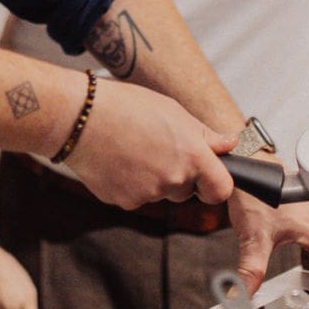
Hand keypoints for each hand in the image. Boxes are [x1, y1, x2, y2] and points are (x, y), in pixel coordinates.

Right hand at [65, 78, 234, 208]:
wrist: (80, 118)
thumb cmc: (125, 106)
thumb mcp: (173, 111)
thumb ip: (204, 135)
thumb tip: (229, 143)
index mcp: (191, 155)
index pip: (221, 189)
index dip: (216, 185)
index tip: (208, 177)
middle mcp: (173, 179)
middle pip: (187, 191)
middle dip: (179, 176)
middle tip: (158, 149)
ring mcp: (148, 194)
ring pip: (160, 194)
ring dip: (153, 178)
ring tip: (134, 149)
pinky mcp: (124, 202)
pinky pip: (136, 197)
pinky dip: (130, 184)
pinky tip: (118, 160)